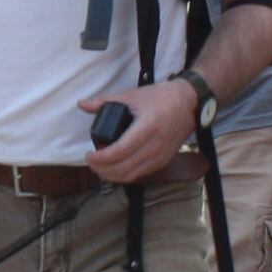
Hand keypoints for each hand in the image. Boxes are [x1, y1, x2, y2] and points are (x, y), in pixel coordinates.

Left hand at [78, 78, 198, 182]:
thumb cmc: (161, 98)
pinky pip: (140, 174)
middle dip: (102, 169)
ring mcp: (160, 156)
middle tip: (91, 162)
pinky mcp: (163, 161)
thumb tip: (81, 104)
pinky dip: (125, 175)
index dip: (100, 158)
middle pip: (123, 168)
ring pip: (131, 175)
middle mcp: (154, 146)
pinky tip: (115, 169)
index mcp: (146, 128)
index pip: (119, 151)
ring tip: (100, 168)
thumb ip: (104, 101)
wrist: (190, 104)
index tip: (88, 155)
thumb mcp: (132, 95)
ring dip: (112, 175)